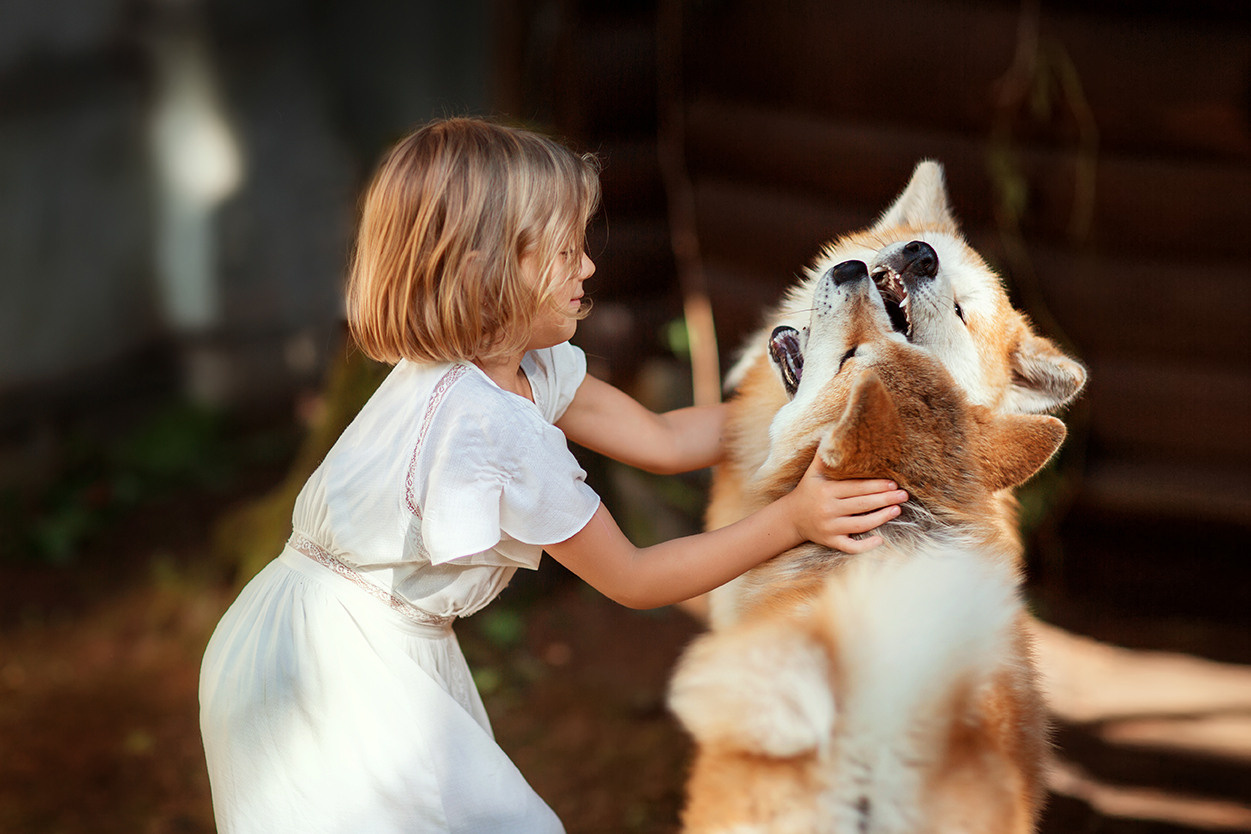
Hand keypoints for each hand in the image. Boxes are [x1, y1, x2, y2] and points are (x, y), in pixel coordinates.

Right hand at [785, 455, 906, 551]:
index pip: (856, 488)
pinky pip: (850, 546)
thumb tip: (834, 433)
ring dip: (881, 518)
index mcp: (826, 491)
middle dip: (885, 499)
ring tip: (898, 510)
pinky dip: (865, 545)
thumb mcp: (812, 473)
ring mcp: (829, 527)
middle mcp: (828, 509)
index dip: (876, 485)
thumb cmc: (807, 491)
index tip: (893, 483)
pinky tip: (880, 540)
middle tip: (903, 494)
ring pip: (860, 525)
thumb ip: (824, 456)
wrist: (790, 518)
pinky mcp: (830, 541)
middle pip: (862, 505)